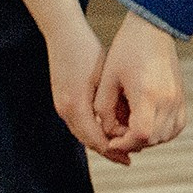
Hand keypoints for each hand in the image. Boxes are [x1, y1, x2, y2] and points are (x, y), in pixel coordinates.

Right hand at [43, 22, 125, 163]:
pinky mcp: (61, 100)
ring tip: (121, 148)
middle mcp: (65, 109)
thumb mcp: (104, 77)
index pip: (96, 139)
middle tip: (128, 159)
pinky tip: (108, 131)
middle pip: (88, 141)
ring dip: (101, 143)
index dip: (115, 150)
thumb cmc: (87, 51)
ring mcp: (60, 105)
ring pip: (82, 134)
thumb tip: (127, 126)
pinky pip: (79, 124)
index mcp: (76, 105)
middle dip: (109, 151)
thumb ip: (111, 103)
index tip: (132, 156)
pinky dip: (93, 132)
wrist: (63, 33)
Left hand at [96, 13, 185, 158]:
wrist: (154, 29)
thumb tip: (108, 132)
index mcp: (147, 94)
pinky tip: (148, 124)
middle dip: (133, 143)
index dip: (124, 143)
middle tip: (118, 134)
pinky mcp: (182, 98)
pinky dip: (162, 132)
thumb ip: (104, 109)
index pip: (141, 135)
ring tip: (131, 128)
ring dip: (148, 139)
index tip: (111, 141)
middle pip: (153, 139)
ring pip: (166, 136)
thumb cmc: (126, 50)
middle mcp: (167, 100)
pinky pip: (176, 127)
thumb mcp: (107, 79)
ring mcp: (178, 100)